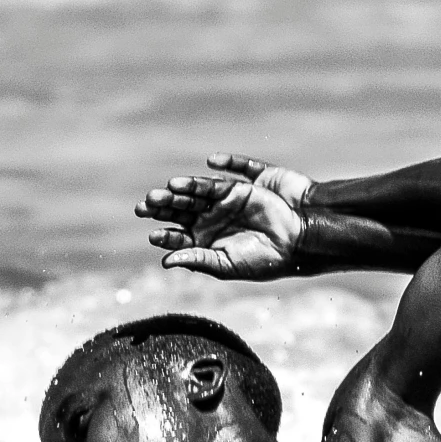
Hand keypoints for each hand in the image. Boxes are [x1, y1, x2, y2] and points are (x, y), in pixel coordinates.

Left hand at [138, 152, 312, 280]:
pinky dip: (206, 178)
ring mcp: (222, 204)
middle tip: (145, 206)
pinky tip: (195, 176)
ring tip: (165, 190)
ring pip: (195, 194)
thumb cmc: (263, 260)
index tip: (154, 236)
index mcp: (204, 243)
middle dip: (163, 208)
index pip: (178, 237)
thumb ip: (198, 260)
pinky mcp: (238, 189)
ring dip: (180, 191)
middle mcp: (209, 221)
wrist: (295, 244)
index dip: (166, 237)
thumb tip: (165, 262)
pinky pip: (219, 181)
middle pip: (180, 211)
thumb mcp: (227, 265)